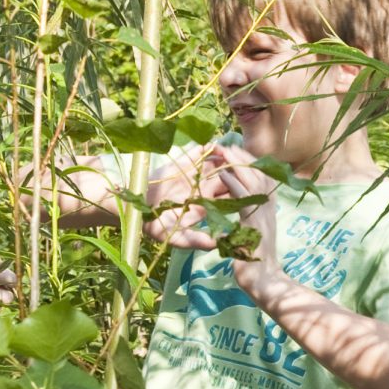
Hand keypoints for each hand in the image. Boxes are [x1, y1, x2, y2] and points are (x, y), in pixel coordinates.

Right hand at [148, 145, 274, 262]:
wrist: (135, 209)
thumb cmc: (155, 226)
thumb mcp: (177, 237)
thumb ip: (198, 240)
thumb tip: (220, 244)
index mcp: (207, 205)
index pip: (230, 196)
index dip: (242, 191)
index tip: (254, 187)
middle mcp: (204, 187)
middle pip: (229, 177)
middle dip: (239, 171)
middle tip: (251, 165)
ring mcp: (194, 174)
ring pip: (217, 162)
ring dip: (226, 156)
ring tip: (235, 152)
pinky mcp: (182, 163)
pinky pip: (198, 152)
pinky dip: (207, 148)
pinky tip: (214, 144)